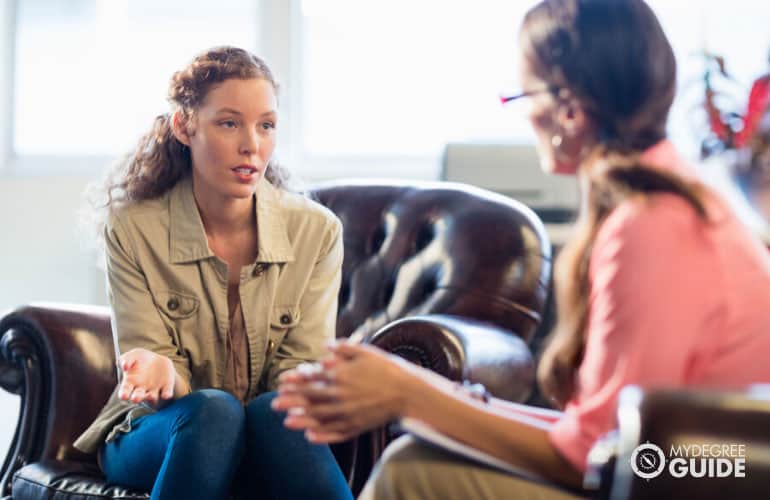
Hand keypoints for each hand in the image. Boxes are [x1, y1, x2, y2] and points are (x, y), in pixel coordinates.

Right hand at [118, 348, 175, 404]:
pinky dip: (166, 394)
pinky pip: (166, 393)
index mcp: (129, 383)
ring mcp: (153, 390)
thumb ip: (126, 359)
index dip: (124, 394)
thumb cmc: (138, 359)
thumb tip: (124, 366)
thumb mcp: (131, 356)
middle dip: (136, 398)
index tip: (123, 396)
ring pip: (152, 398)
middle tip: (135, 398)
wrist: (155, 360)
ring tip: (151, 395)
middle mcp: (141, 390)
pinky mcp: (165, 387)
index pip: (124, 392)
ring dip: (151, 398)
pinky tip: (166, 395)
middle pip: (137, 397)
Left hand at [272, 342, 416, 442]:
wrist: (408, 392)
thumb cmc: (388, 369)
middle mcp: (341, 395)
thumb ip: (343, 348)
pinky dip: (322, 436)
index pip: (313, 377)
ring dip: (301, 420)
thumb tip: (325, 346)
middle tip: (275, 404)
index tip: (283, 382)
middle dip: (292, 401)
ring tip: (286, 422)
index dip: (296, 380)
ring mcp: (348, 413)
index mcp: (342, 375)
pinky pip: (335, 433)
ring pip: (319, 418)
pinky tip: (310, 437)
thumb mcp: (365, 351)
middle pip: (311, 399)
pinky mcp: (357, 426)